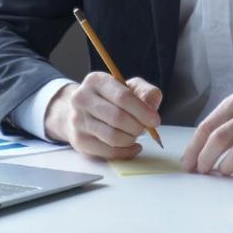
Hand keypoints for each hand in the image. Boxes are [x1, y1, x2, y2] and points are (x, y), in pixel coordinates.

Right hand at [43, 72, 161, 159]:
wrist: (82, 111)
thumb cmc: (110, 99)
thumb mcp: (130, 87)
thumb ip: (146, 93)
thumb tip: (151, 106)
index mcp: (96, 80)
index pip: (123, 97)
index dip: (142, 111)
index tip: (155, 120)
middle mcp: (82, 99)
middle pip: (117, 118)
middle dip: (137, 126)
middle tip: (145, 129)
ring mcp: (78, 120)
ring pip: (113, 137)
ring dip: (131, 139)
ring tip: (135, 135)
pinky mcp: (79, 140)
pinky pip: (108, 152)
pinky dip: (126, 152)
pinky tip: (132, 146)